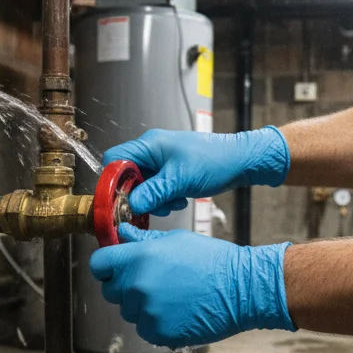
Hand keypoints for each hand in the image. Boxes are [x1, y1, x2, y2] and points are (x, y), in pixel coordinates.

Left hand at [89, 224, 295, 347]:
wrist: (241, 290)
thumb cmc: (213, 260)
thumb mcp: (177, 241)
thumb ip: (143, 240)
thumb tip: (122, 233)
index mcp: (139, 258)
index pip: (99, 264)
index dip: (106, 266)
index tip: (114, 268)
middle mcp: (137, 285)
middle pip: (111, 290)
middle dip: (125, 286)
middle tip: (153, 282)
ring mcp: (147, 312)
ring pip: (129, 312)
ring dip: (143, 306)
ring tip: (172, 296)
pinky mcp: (158, 333)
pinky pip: (145, 329)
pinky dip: (157, 323)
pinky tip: (178, 311)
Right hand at [102, 126, 289, 216]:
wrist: (241, 161)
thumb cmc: (214, 161)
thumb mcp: (180, 180)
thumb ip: (153, 192)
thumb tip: (130, 204)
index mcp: (150, 145)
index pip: (115, 160)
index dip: (112, 181)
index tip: (118, 201)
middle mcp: (152, 151)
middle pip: (128, 176)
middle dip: (138, 195)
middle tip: (151, 207)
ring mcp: (162, 161)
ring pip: (143, 185)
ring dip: (154, 199)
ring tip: (173, 203)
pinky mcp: (172, 172)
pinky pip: (157, 188)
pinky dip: (165, 198)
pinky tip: (179, 200)